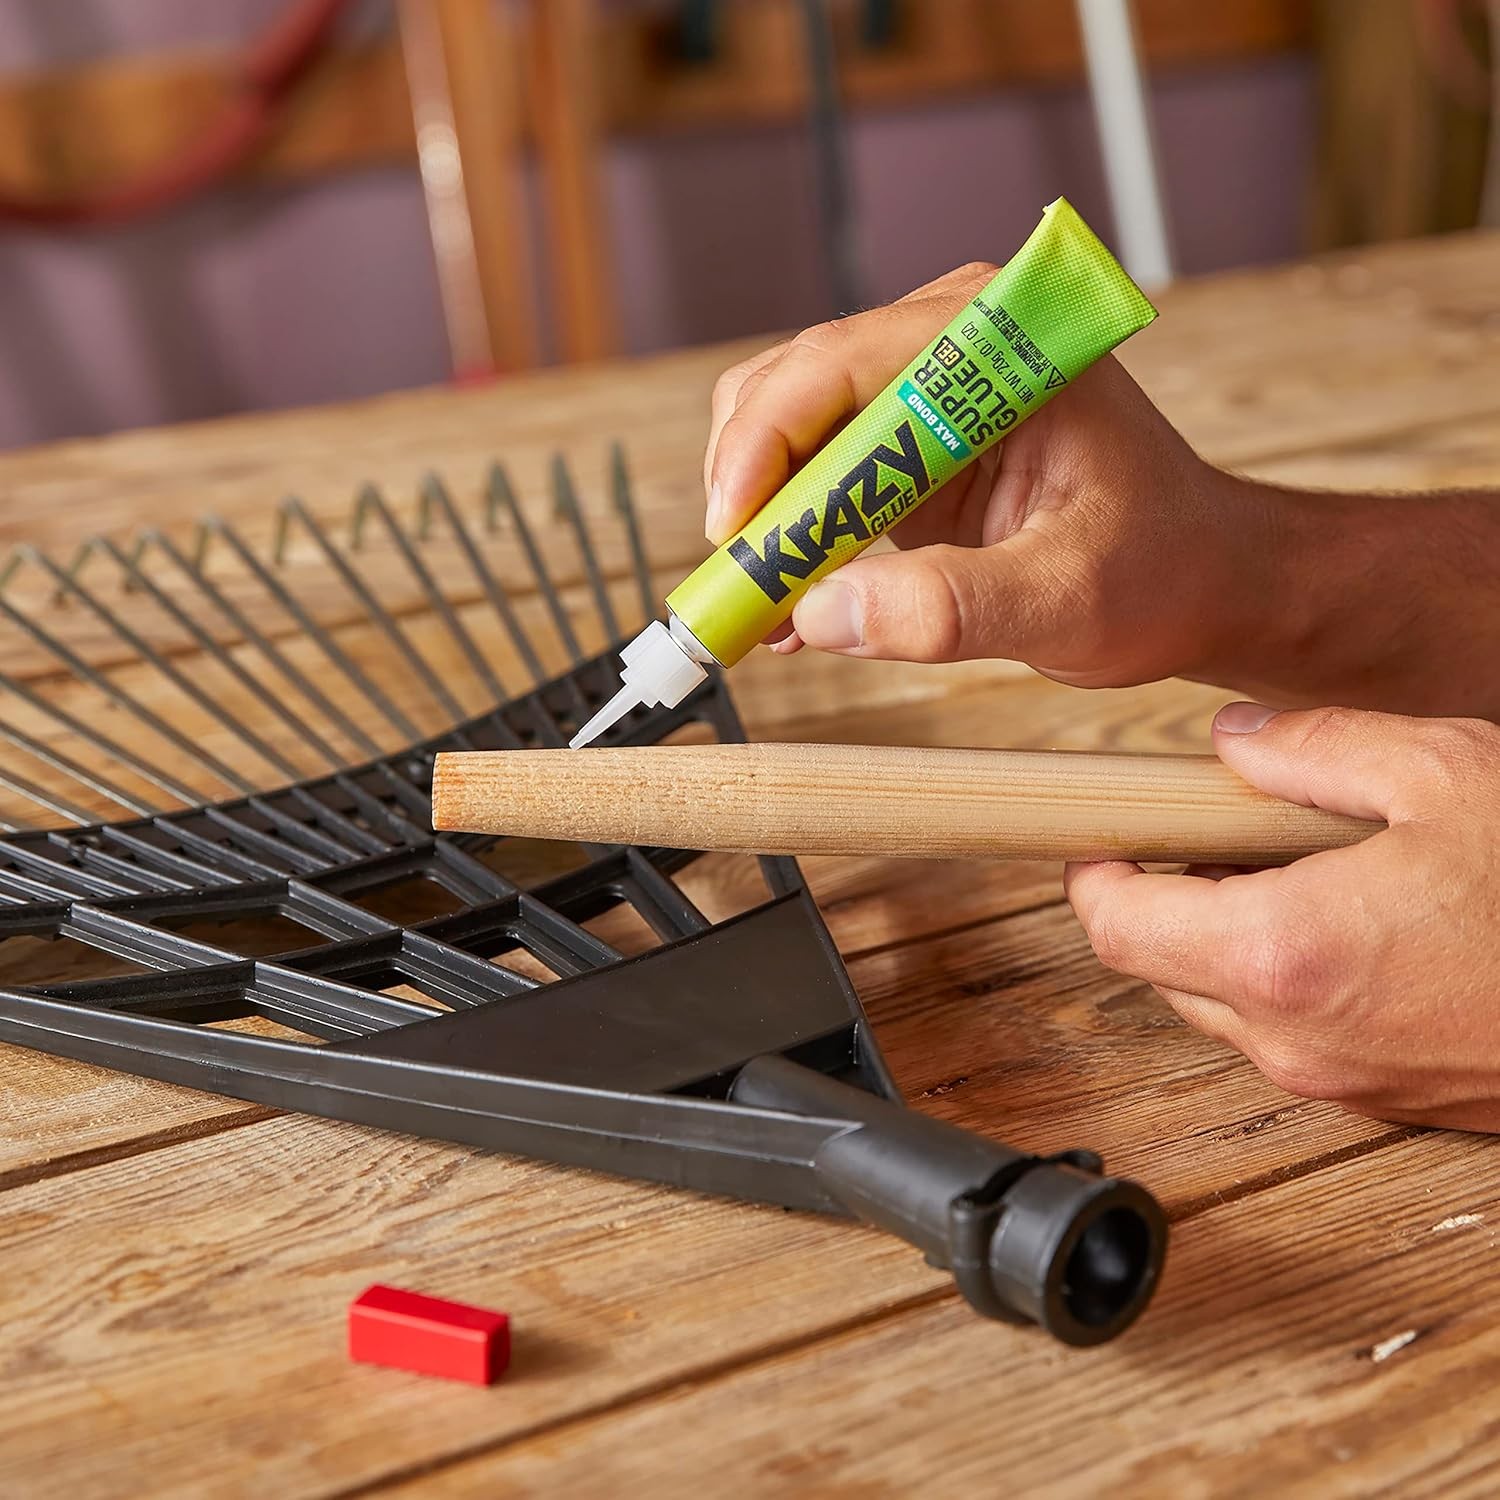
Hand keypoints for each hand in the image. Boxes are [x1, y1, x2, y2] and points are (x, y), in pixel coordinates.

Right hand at [702, 264, 1273, 685]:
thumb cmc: (1163, 569)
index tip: (736, 535)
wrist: (1203, 581)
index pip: (836, 363)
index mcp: (994, 344)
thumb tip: (821, 613)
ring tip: (764, 608)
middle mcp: (946, 348)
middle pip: (788, 390)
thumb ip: (951, 606)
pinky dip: (789, 541)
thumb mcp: (1067, 598)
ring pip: (785, 435)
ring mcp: (920, 396)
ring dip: (762, 522)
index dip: (763, 445)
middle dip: (750, 489)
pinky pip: (815, 480)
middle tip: (744, 587)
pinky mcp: (905, 450)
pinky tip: (794, 609)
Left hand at [1065, 703, 1499, 1130]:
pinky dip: (1287, 973)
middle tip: (1209, 828)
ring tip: (1295, 863)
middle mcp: (1294, 1036)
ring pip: (1223, 1003)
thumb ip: (1314, 745)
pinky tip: (1353, 916)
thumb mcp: (1444, 771)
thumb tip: (1233, 740)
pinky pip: (1293, 1033)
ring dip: (1226, 934)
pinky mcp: (1389, 1098)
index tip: (1099, 831)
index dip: (1091, 873)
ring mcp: (1342, 1081)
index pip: (1115, 926)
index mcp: (1282, 952)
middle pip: (1160, 966)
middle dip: (1163, 894)